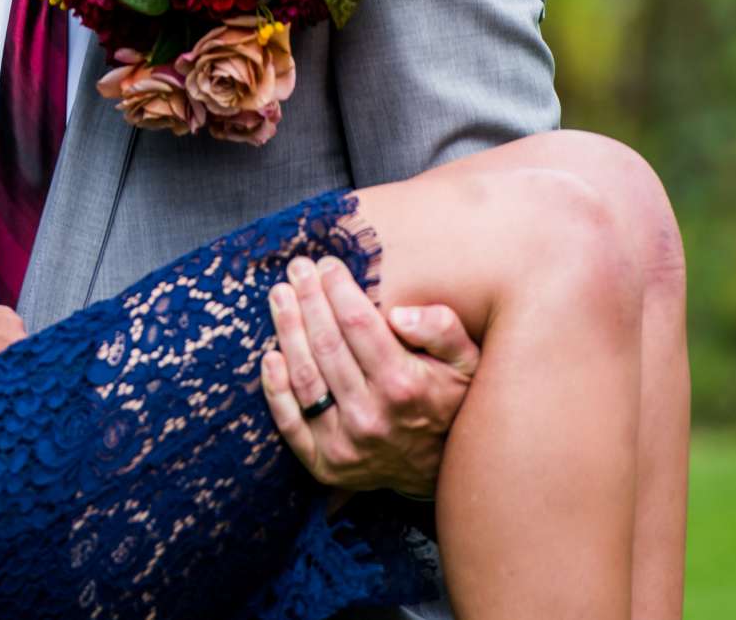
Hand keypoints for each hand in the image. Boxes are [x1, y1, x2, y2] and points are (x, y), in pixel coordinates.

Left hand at [259, 255, 477, 497]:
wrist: (439, 472)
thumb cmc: (449, 402)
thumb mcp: (466, 363)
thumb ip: (442, 329)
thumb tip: (399, 313)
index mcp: (404, 385)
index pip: (357, 324)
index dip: (338, 289)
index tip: (327, 264)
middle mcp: (371, 416)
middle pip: (326, 344)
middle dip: (308, 299)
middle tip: (297, 268)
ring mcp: (345, 443)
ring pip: (304, 376)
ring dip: (287, 330)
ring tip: (279, 295)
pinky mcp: (324, 463)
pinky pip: (290, 422)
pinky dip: (275, 388)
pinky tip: (270, 354)